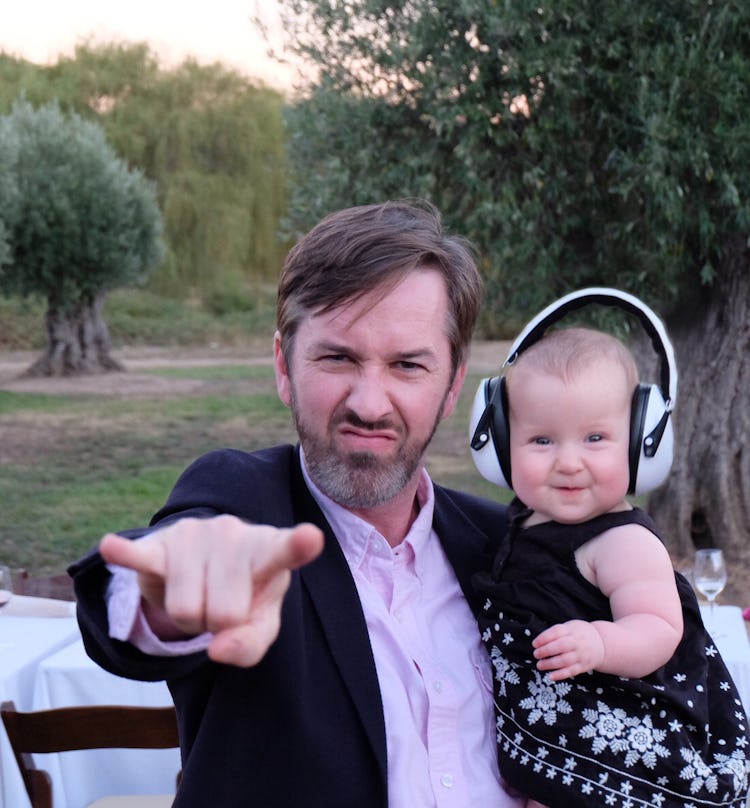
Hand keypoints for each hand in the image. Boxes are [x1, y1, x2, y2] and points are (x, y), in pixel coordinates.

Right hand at [99, 516, 323, 666]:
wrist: (204, 564)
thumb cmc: (242, 594)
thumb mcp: (258, 624)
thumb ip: (250, 644)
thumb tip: (219, 647)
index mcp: (269, 551)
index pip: (287, 550)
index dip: (299, 545)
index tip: (310, 538)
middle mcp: (235, 533)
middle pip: (223, 613)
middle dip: (217, 624)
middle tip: (220, 605)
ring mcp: (196, 534)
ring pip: (186, 609)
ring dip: (188, 618)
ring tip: (198, 595)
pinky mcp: (158, 544)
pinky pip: (140, 556)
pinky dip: (127, 555)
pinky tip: (113, 547)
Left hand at [532, 619, 604, 680]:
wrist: (602, 643)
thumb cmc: (579, 634)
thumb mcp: (570, 627)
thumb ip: (557, 632)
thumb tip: (539, 642)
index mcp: (572, 630)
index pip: (556, 632)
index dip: (544, 638)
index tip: (534, 644)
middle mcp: (577, 642)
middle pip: (560, 646)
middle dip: (545, 651)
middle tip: (536, 654)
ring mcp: (581, 655)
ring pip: (564, 660)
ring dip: (550, 664)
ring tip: (539, 665)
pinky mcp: (583, 666)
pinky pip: (571, 671)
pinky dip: (560, 675)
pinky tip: (550, 676)